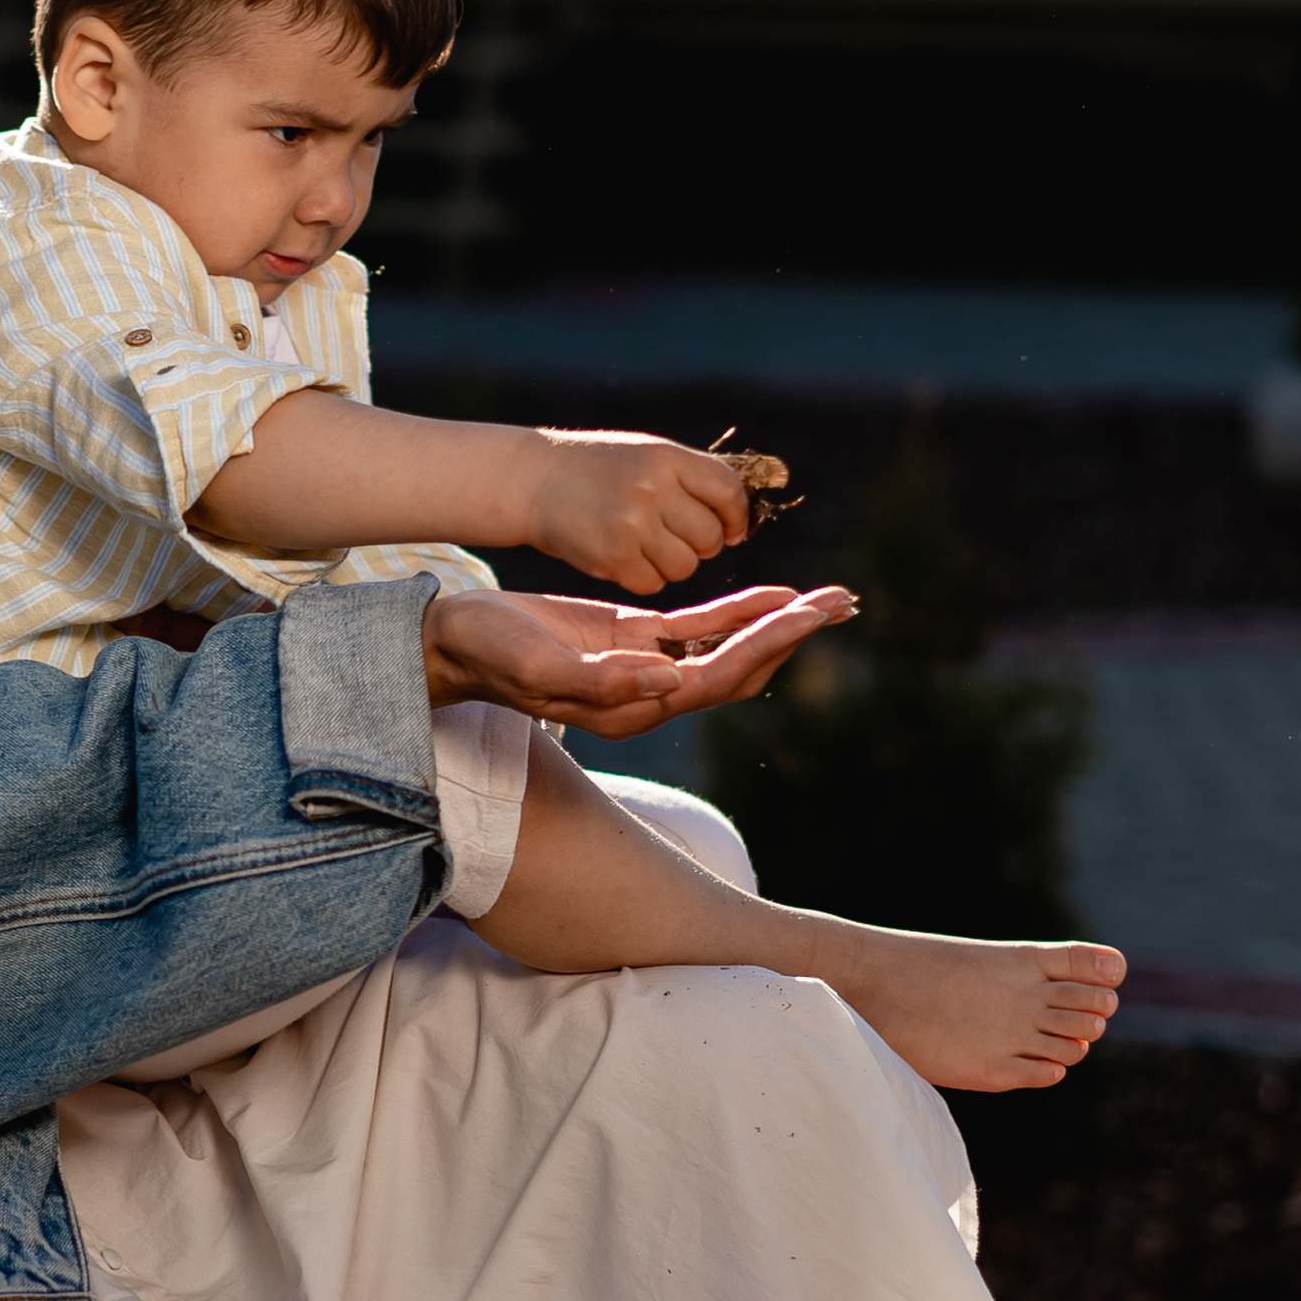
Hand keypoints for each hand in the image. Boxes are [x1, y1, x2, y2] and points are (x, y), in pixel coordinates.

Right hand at [422, 581, 855, 734]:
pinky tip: (777, 592)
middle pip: (739, 666)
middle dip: (793, 633)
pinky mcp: (635, 640)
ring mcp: (645, 667)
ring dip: (777, 622)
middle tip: (845, 602)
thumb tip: (668, 679)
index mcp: (633, 707)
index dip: (768, 644)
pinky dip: (739, 610)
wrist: (454, 641)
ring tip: (829, 599)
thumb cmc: (487, 653)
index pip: (718, 677)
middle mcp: (649, 695)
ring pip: (728, 647)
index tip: (810, 613)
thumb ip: (600, 680)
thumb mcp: (537, 664)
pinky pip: (700, 628)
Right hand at [520, 431, 751, 592]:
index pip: (727, 491)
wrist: (533, 481)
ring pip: (684, 566)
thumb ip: (690, 479)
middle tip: (679, 539)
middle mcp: (651, 489)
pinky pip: (652, 584)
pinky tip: (626, 559)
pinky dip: (645, 578)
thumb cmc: (599, 469)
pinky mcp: (610, 557)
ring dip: (673, 564)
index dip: (735, 515)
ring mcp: (630, 525)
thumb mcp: (646, 455)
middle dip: (702, 544)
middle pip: (709, 536)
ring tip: (649, 548)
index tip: (729, 529)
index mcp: (666, 458)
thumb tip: (738, 522)